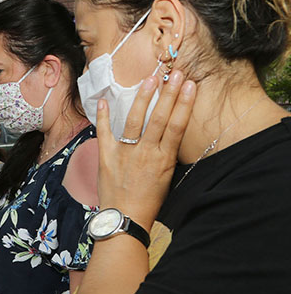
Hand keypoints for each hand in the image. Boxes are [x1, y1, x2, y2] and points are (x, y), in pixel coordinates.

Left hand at [96, 71, 195, 230]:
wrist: (125, 219)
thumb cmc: (149, 202)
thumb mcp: (167, 178)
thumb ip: (166, 155)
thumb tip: (169, 136)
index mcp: (164, 159)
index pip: (177, 125)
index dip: (184, 103)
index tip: (190, 85)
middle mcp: (146, 153)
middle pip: (159, 118)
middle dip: (168, 94)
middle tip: (174, 73)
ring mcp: (125, 154)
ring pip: (136, 120)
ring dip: (143, 98)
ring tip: (150, 79)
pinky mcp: (106, 158)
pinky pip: (104, 133)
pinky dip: (103, 116)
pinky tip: (105, 100)